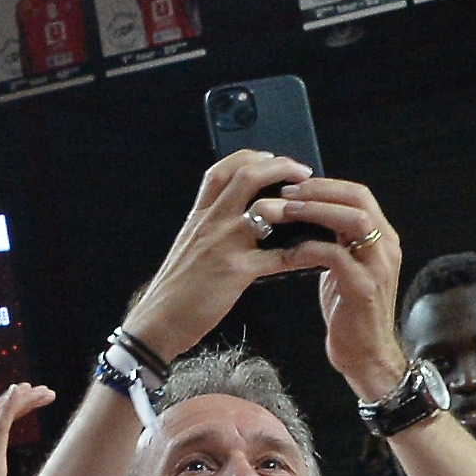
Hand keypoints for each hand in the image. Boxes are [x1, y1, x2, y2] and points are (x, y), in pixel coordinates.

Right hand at [122, 154, 318, 360]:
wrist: (159, 319)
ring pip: (264, 208)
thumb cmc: (174, 288)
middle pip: (246, 176)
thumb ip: (209, 227)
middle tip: (302, 172)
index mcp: (198, 216)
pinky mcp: (237, 271)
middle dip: (280, 167)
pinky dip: (302, 253)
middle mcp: (211, 223)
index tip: (269, 157)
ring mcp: (224, 245)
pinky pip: (278, 256)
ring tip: (314, 206)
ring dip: (294, 203)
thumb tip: (235, 218)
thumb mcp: (188, 245)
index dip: (248, 157)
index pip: (220, 171)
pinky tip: (316, 253)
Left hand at [245, 175, 405, 394]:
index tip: (293, 183)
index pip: (358, 194)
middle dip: (318, 190)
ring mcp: (378, 266)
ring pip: (351, 220)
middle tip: (284, 192)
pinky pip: (335, 256)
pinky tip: (286, 252)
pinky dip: (308, 249)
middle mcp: (386, 247)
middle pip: (358, 199)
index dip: (325, 184)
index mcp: (381, 238)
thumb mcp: (344, 268)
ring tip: (284, 211)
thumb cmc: (349, 312)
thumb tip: (304, 215)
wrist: (365, 356)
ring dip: (314, 211)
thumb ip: (335, 241)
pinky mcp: (364, 288)